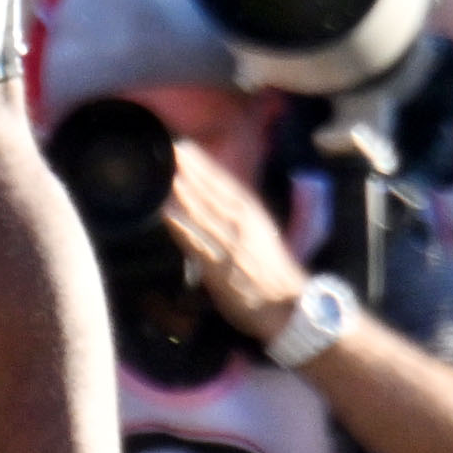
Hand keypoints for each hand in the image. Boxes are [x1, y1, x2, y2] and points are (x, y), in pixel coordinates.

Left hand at [153, 136, 315, 336]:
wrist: (291, 307)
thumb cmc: (273, 272)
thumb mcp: (261, 234)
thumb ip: (238, 217)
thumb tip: (215, 201)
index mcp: (252, 214)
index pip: (223, 182)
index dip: (201, 164)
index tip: (182, 145)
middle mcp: (241, 224)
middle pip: (209, 191)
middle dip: (187, 169)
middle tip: (165, 149)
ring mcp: (230, 245)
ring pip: (201, 212)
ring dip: (181, 191)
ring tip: (162, 172)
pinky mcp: (220, 269)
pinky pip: (197, 243)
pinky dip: (181, 227)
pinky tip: (165, 214)